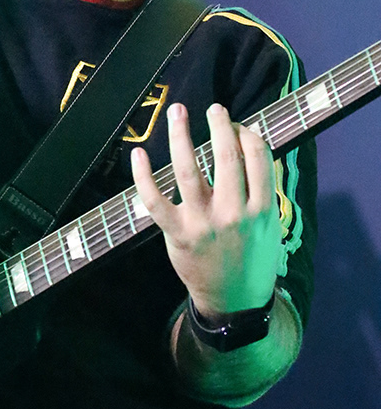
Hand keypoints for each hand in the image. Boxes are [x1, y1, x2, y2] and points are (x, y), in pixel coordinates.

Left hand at [130, 102, 281, 316]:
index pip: (258, 157)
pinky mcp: (177, 233)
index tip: (239, 126)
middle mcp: (233, 213)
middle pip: (226, 157)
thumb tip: (249, 151)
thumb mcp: (269, 226)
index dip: (248, 134)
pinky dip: (143, 176)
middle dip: (221, 126)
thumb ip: (260, 192)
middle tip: (215, 108)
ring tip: (178, 112)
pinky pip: (154, 200)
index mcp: (262, 209)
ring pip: (189, 170)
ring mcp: (202, 223)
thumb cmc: (252, 258)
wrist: (233, 300)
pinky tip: (138, 153)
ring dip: (181, 136)